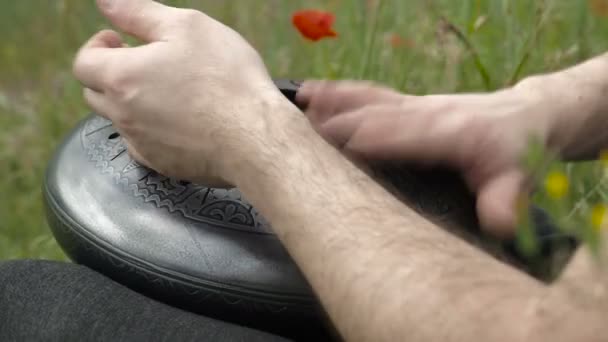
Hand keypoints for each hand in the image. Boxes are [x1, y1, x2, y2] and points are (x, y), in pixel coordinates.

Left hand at [73, 0, 285, 185]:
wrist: (254, 137)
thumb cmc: (226, 78)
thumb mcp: (187, 27)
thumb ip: (138, 12)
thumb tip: (105, 3)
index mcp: (122, 77)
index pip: (83, 63)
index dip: (97, 47)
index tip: (120, 41)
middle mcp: (123, 115)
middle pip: (96, 93)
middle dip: (112, 74)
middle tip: (144, 64)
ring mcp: (142, 144)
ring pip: (121, 120)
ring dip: (133, 102)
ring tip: (170, 91)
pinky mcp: (162, 165)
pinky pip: (144, 144)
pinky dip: (153, 129)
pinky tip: (183, 120)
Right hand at [297, 81, 555, 236]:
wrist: (526, 114)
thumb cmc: (517, 149)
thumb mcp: (518, 177)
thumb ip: (504, 200)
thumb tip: (497, 224)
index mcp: (447, 133)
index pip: (398, 136)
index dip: (364, 142)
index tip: (330, 151)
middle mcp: (425, 113)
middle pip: (372, 115)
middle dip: (335, 125)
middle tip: (294, 134)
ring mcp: (415, 104)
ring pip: (366, 99)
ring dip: (332, 101)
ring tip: (299, 102)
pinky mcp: (408, 103)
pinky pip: (370, 94)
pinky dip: (341, 92)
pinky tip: (315, 92)